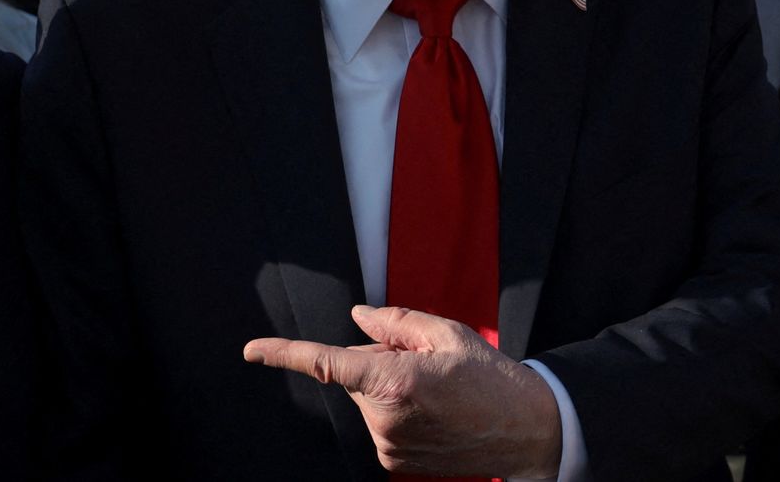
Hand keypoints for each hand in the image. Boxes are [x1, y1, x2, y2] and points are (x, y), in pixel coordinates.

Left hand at [244, 306, 561, 477]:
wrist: (528, 431)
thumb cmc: (492, 377)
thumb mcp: (447, 334)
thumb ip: (394, 322)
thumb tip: (356, 318)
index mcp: (395, 381)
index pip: (327, 363)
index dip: (284, 354)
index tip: (251, 350)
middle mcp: (385, 417)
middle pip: (353, 373)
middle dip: (374, 359)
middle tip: (422, 361)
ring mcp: (388, 444)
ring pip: (365, 398)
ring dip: (386, 385)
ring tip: (435, 389)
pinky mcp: (393, 461)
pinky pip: (377, 421)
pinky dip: (394, 408)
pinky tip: (432, 409)